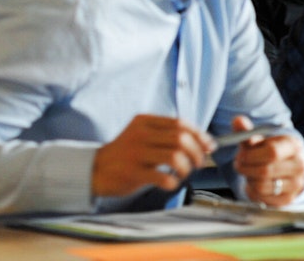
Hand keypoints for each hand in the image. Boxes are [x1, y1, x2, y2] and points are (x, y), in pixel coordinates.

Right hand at [91, 114, 214, 196]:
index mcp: (144, 122)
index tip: (208, 146)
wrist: (95, 168)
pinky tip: (170, 182)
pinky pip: (163, 177)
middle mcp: (140, 134)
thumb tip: (203, 141)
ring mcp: (136, 153)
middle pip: (181, 139)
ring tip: (184, 173)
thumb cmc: (125, 154)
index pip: (180, 123)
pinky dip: (173, 182)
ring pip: (175, 157)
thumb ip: (166, 134)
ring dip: (187, 168)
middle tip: (198, 163)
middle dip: (197, 152)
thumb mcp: (141, 134)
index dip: (199, 135)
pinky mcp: (133, 172)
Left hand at [232, 115, 303, 206]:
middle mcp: (299, 165)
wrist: (284, 169)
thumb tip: (238, 121)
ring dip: (249, 179)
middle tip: (239, 164)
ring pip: (262, 186)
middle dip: (246, 168)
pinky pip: (263, 198)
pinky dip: (253, 191)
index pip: (272, 152)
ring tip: (249, 172)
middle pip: (265, 170)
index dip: (251, 155)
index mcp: (293, 145)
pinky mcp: (288, 199)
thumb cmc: (268, 152)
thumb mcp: (257, 139)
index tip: (240, 154)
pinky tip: (255, 183)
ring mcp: (296, 184)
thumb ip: (246, 131)